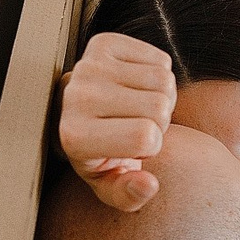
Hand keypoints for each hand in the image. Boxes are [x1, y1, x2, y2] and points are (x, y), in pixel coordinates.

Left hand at [56, 33, 176, 209]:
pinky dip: (158, 75)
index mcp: (74, 137)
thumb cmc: (100, 157)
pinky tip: (136, 87)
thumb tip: (148, 184)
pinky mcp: (104, 44)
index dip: (151, 147)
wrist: (76, 116)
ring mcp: (88, 66)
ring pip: (164, 81)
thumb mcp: (111, 186)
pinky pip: (161, 61)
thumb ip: (130, 195)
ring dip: (161, 98)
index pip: (145, 138)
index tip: (131, 148)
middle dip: (160, 121)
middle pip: (159, 107)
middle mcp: (76, 96)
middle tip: (136, 126)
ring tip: (137, 108)